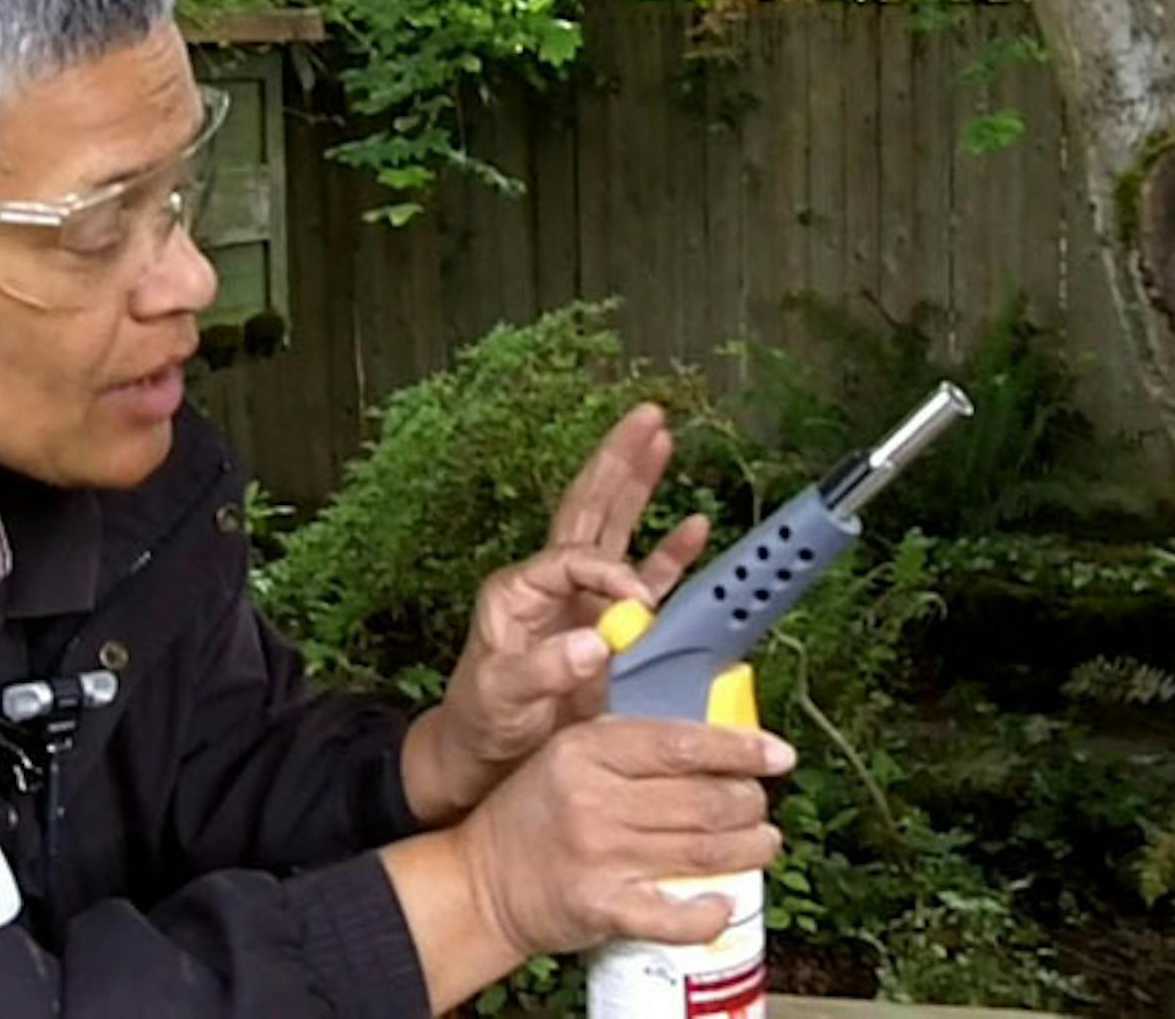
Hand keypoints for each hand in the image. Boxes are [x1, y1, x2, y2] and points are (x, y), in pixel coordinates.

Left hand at [404, 405, 712, 821]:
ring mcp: (578, 601)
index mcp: (519, 591)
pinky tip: (694, 526)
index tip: (638, 604)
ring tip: (662, 438)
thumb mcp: (500, 697)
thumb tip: (594, 643)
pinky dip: (669, 554)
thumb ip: (542, 670)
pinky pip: (644, 579)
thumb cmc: (480, 724)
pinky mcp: (604, 626)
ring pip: (614, 528)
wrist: (484, 759)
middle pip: (589, 508)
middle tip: (647, 417)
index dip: (610, 572)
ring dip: (638, 484)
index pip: (574, 556)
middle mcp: (549, 584)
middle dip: (618, 461)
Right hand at [458, 717, 792, 956]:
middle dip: (749, 803)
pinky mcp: (600, 906)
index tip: (777, 754)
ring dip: (748, 850)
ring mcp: (599, 855)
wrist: (481, 879)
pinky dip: (709, 911)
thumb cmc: (532, 815)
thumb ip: (629, 743)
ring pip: (703, 852)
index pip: (682, 743)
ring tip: (761, 843)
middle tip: (758, 805)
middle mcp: (593, 800)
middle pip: (703, 799)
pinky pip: (674, 914)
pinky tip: (723, 901)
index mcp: (586, 750)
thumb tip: (712, 739)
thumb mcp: (568, 755)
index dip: (740, 748)